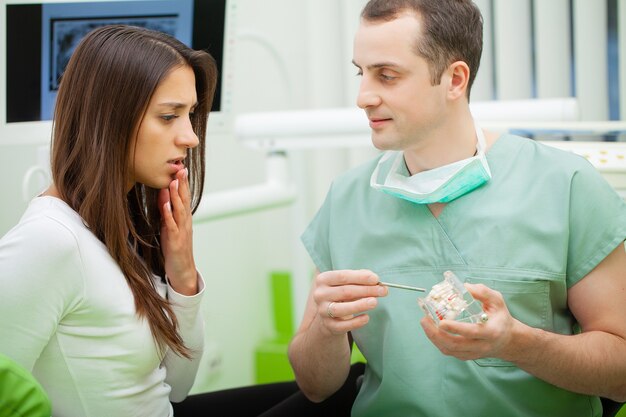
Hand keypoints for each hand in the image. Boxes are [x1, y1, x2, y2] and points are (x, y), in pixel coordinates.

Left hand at [158, 168, 197, 294]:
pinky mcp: (175, 240)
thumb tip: (163, 195)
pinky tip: (166, 204)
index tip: (181, 167)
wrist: (182, 270)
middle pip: (184, 200)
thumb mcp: (171, 227)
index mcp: (184, 219)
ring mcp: (181, 231)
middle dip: (182, 183)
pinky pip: (171, 224)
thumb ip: (168, 211)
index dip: (183, 182)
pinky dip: (168, 213)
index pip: (184, 196)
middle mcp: (185, 222)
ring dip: (177, 195)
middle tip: (181, 167)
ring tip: (174, 181)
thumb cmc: (176, 249)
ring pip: (179, 209)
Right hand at [313, 269, 387, 335]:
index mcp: (323, 279)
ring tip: (374, 302)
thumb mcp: (347, 282)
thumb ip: (359, 278)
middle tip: (382, 291)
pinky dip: (356, 322)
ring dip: (360, 305)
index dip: (360, 277)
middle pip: (345, 292)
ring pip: (341, 309)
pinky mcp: (328, 325)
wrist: (329, 313)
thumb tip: (374, 279)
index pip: (343, 276)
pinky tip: (366, 317)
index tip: (375, 279)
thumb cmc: (342, 293)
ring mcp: (323, 311)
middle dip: (366, 290)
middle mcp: (320, 294)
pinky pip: (343, 325)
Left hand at [420, 283, 516, 360]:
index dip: (456, 328)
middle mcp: (482, 345)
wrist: (507, 340)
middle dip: (437, 334)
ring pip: (450, 350)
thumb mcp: (497, 301)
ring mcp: (473, 353)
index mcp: (491, 331)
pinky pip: (449, 352)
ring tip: (425, 323)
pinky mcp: (466, 356)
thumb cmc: (500, 317)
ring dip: (434, 338)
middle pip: (456, 345)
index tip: (442, 322)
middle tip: (425, 320)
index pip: (472, 332)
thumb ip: (483, 292)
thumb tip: (464, 287)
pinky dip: (438, 342)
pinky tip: (431, 330)